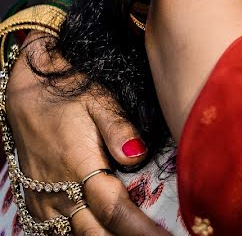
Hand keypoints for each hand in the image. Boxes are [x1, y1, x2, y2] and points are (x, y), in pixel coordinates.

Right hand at [5, 33, 168, 234]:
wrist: (25, 94)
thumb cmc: (67, 94)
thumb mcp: (97, 100)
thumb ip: (118, 128)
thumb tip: (139, 155)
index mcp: (79, 167)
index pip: (115, 211)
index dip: (141, 231)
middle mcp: (58, 193)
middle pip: (97, 234)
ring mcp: (44, 202)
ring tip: (141, 235)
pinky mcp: (37, 204)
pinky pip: (61, 232)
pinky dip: (85, 234)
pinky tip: (108, 231)